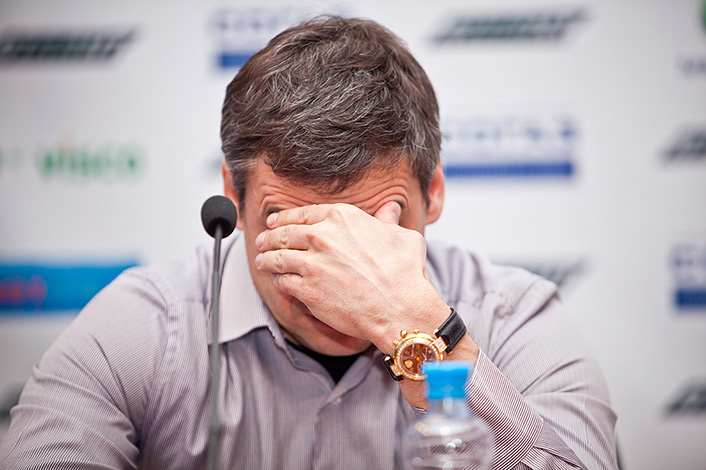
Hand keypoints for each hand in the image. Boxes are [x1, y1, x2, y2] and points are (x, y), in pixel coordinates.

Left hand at [254, 202, 444, 351]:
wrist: (399, 307)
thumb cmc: (405, 272)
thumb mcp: (402, 236)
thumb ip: (388, 221)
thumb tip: (391, 209)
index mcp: (341, 217)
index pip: (302, 214)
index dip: (285, 218)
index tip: (276, 221)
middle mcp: (322, 236)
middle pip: (284, 234)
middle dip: (269, 237)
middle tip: (262, 241)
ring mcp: (311, 263)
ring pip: (277, 257)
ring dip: (267, 258)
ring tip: (262, 261)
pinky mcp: (306, 289)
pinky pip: (283, 281)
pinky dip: (278, 280)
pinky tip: (278, 281)